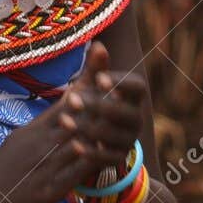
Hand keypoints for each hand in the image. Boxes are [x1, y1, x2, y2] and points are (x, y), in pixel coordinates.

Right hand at [0, 41, 146, 202]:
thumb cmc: (9, 161)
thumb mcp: (26, 134)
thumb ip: (51, 117)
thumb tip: (74, 94)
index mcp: (36, 129)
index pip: (64, 104)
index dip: (85, 88)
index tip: (102, 72)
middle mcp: (41, 143)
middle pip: (72, 120)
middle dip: (95, 106)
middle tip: (118, 92)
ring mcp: (45, 165)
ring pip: (74, 145)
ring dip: (93, 133)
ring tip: (113, 120)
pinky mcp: (49, 188)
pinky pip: (70, 174)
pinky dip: (85, 164)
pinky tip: (98, 155)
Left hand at [63, 40, 149, 185]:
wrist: (88, 138)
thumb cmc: (90, 104)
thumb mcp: (89, 87)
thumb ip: (95, 68)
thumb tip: (98, 43)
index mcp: (133, 98)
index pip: (137, 88)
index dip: (122, 83)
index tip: (100, 79)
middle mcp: (135, 118)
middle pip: (125, 112)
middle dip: (98, 106)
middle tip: (71, 99)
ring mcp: (128, 140)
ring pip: (113, 134)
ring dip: (88, 127)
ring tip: (64, 120)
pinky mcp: (118, 159)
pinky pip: (108, 157)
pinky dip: (91, 151)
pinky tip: (74, 144)